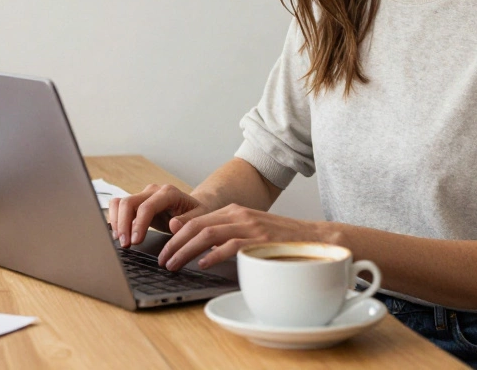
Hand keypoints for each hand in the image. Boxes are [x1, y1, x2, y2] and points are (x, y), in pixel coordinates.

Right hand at [108, 183, 208, 248]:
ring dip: (116, 222)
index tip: (136, 241)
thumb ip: (188, 221)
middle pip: (129, 203)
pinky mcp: (137, 203)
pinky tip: (117, 234)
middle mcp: (153, 191)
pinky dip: (114, 219)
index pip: (147, 206)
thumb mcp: (199, 218)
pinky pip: (119, 207)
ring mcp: (143, 196)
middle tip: (125, 245)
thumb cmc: (197, 213)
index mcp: (169, 193)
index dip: (139, 224)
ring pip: (120, 203)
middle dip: (123, 225)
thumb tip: (174, 224)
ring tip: (120, 241)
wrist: (193, 207)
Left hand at [157, 204, 321, 271]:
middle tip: (162, 260)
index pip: (196, 220)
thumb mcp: (249, 230)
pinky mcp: (260, 240)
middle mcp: (239, 215)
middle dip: (174, 244)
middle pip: (196, 226)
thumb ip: (225, 233)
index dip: (176, 236)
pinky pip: (230, 246)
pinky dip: (213, 255)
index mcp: (234, 211)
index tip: (163, 249)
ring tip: (173, 264)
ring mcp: (250, 226)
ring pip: (207, 235)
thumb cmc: (280, 239)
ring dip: (185, 251)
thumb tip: (196, 242)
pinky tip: (202, 264)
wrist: (314, 237)